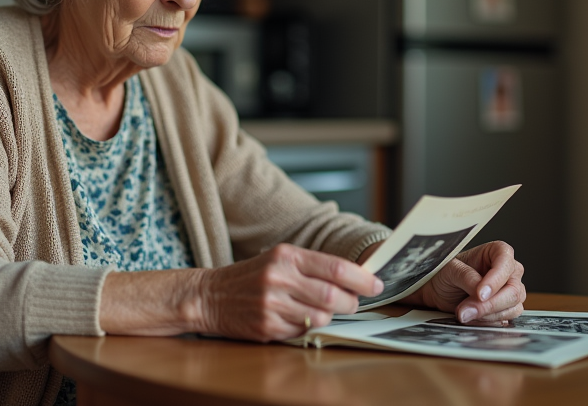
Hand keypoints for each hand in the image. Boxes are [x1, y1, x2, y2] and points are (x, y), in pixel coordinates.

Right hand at [196, 244, 383, 341]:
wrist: (210, 295)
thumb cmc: (252, 276)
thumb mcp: (280, 258)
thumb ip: (314, 266)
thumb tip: (356, 278)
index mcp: (286, 255)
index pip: (336, 268)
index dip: (362, 279)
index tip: (376, 284)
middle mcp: (279, 278)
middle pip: (334, 296)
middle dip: (351, 302)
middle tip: (353, 302)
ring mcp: (272, 305)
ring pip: (321, 318)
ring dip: (328, 317)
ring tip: (318, 309)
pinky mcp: (267, 327)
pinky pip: (302, 332)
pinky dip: (307, 327)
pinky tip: (296, 318)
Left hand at [410, 241, 524, 324]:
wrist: (439, 292)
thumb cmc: (446, 274)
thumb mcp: (450, 269)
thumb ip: (467, 277)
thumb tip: (481, 293)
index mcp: (498, 252)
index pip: (505, 263)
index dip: (495, 280)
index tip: (480, 294)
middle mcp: (509, 271)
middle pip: (513, 291)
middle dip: (489, 304)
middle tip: (465, 310)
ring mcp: (511, 291)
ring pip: (512, 308)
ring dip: (486, 315)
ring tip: (464, 313)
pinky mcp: (508, 309)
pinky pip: (506, 320)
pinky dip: (487, 322)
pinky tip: (472, 318)